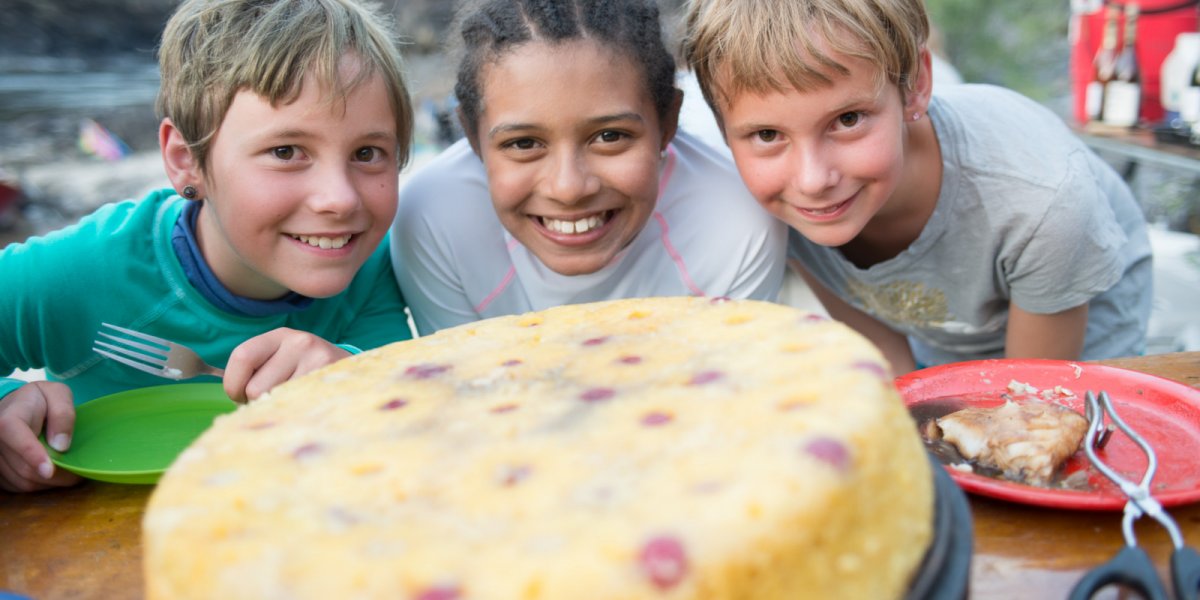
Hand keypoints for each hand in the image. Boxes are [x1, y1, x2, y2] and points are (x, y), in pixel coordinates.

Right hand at [0, 381, 81, 491]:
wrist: (15, 405)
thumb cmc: (39, 399)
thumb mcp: (57, 394)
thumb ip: (62, 415)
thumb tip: (61, 446)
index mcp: (9, 420)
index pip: (20, 442)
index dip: (35, 458)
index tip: (50, 471)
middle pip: (25, 468)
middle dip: (55, 475)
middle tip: (78, 472)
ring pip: (23, 482)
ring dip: (49, 482)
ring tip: (67, 470)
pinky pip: (19, 487)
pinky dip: (39, 484)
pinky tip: (51, 472)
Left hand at [222, 328, 350, 402]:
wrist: (354, 374)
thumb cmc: (306, 374)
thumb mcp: (283, 361)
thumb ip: (256, 370)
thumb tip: (231, 393)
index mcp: (280, 335)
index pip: (241, 356)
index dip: (233, 383)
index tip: (239, 395)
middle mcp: (299, 342)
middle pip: (255, 387)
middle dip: (256, 402)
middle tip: (272, 400)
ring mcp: (318, 360)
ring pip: (275, 401)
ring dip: (276, 408)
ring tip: (291, 400)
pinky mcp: (329, 380)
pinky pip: (295, 408)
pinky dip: (293, 414)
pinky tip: (303, 405)